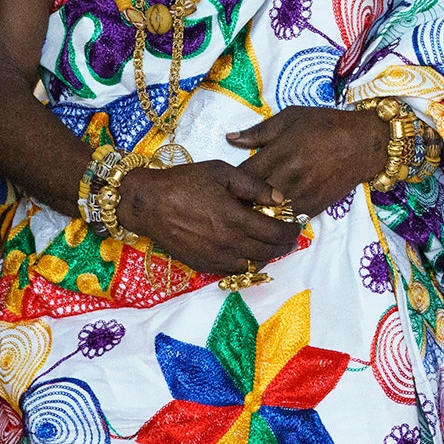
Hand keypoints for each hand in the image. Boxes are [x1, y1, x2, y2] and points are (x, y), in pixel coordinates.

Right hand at [117, 160, 299, 274]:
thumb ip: (255, 186)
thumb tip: (280, 199)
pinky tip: (247, 251)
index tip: (295, 225)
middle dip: (283, 246)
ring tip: (270, 244)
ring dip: (266, 256)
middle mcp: (228, 242)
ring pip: (252, 265)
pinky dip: (246, 264)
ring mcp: (215, 257)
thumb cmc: (185, 183)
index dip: (290, 231)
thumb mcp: (222, 172)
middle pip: (268, 252)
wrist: (149, 204)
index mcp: (235, 218)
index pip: (275, 233)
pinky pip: (233, 271)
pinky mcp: (203, 265)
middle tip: (288, 237)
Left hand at [228, 105, 391, 216]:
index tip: (227, 183)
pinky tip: (272, 216)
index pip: (243, 175)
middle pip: (253, 198)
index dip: (231, 182)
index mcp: (280, 151)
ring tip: (249, 212)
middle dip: (240, 201)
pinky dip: (278, 220)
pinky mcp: (315, 207)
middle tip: (231, 202)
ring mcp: (302, 194)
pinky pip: (288, 220)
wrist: (363, 143)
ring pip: (269, 214)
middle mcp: (289, 175)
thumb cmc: (326, 125)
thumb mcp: (291, 117)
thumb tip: (230, 138)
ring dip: (258, 214)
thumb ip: (259, 131)